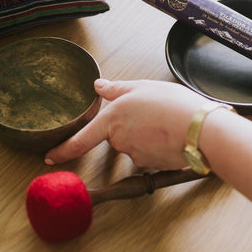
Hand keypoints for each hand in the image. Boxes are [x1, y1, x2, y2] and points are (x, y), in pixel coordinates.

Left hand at [45, 79, 204, 168]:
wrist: (200, 129)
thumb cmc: (172, 104)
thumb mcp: (142, 86)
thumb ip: (117, 88)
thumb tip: (98, 86)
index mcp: (112, 118)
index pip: (81, 140)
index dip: (63, 150)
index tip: (50, 157)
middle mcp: (119, 140)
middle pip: (115, 136)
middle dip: (128, 127)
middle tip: (152, 112)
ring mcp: (135, 155)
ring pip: (134, 145)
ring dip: (144, 135)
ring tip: (165, 120)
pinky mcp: (150, 165)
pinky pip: (148, 155)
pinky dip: (156, 145)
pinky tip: (170, 134)